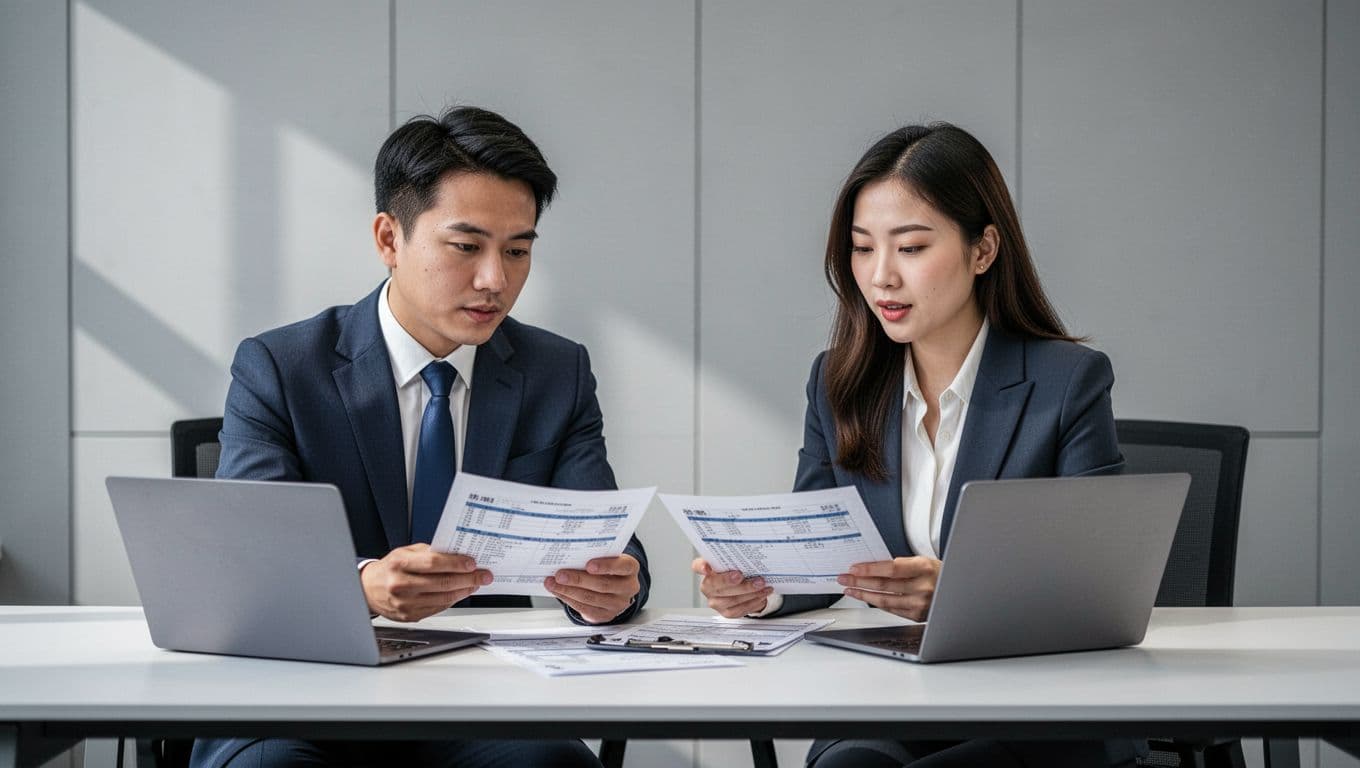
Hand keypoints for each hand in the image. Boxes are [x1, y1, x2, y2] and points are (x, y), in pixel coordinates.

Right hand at [360, 544, 491, 621]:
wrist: (368, 589)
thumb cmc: (390, 568)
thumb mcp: (406, 552)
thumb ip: (430, 553)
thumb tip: (457, 555)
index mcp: (400, 564)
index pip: (434, 563)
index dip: (456, 564)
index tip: (472, 563)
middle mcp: (401, 584)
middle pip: (442, 583)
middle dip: (468, 579)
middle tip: (483, 576)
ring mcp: (405, 603)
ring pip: (443, 598)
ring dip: (464, 591)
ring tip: (475, 584)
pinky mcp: (410, 616)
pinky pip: (437, 608)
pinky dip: (452, 600)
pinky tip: (460, 593)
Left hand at [545, 554, 640, 623]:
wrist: (614, 588)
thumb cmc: (608, 568)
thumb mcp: (607, 558)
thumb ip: (595, 555)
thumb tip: (570, 555)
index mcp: (630, 568)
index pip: (622, 566)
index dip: (606, 566)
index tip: (589, 565)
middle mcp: (628, 587)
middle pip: (603, 585)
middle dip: (578, 579)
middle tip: (560, 574)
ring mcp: (618, 604)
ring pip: (591, 598)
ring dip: (568, 590)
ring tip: (553, 583)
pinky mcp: (605, 615)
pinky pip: (585, 609)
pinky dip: (568, 599)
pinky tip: (558, 591)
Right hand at [693, 557, 772, 617]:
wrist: (740, 587)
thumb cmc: (734, 570)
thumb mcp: (733, 561)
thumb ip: (735, 557)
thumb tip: (751, 552)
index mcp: (706, 569)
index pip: (697, 566)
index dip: (701, 567)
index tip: (707, 567)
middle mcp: (707, 587)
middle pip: (717, 587)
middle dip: (738, 584)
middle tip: (754, 579)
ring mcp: (715, 601)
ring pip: (731, 600)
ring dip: (750, 593)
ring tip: (763, 586)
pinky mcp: (726, 612)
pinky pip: (739, 609)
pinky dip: (753, 602)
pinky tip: (761, 595)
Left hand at [838, 556, 940, 620]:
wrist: (958, 590)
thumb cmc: (938, 573)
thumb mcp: (924, 562)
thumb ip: (902, 565)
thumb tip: (872, 567)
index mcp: (924, 568)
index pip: (890, 568)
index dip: (870, 569)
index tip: (854, 568)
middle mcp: (922, 587)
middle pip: (883, 585)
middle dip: (859, 581)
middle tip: (844, 578)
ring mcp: (920, 604)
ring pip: (884, 600)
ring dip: (863, 594)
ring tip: (850, 589)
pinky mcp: (917, 616)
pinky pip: (891, 609)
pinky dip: (876, 603)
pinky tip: (866, 598)